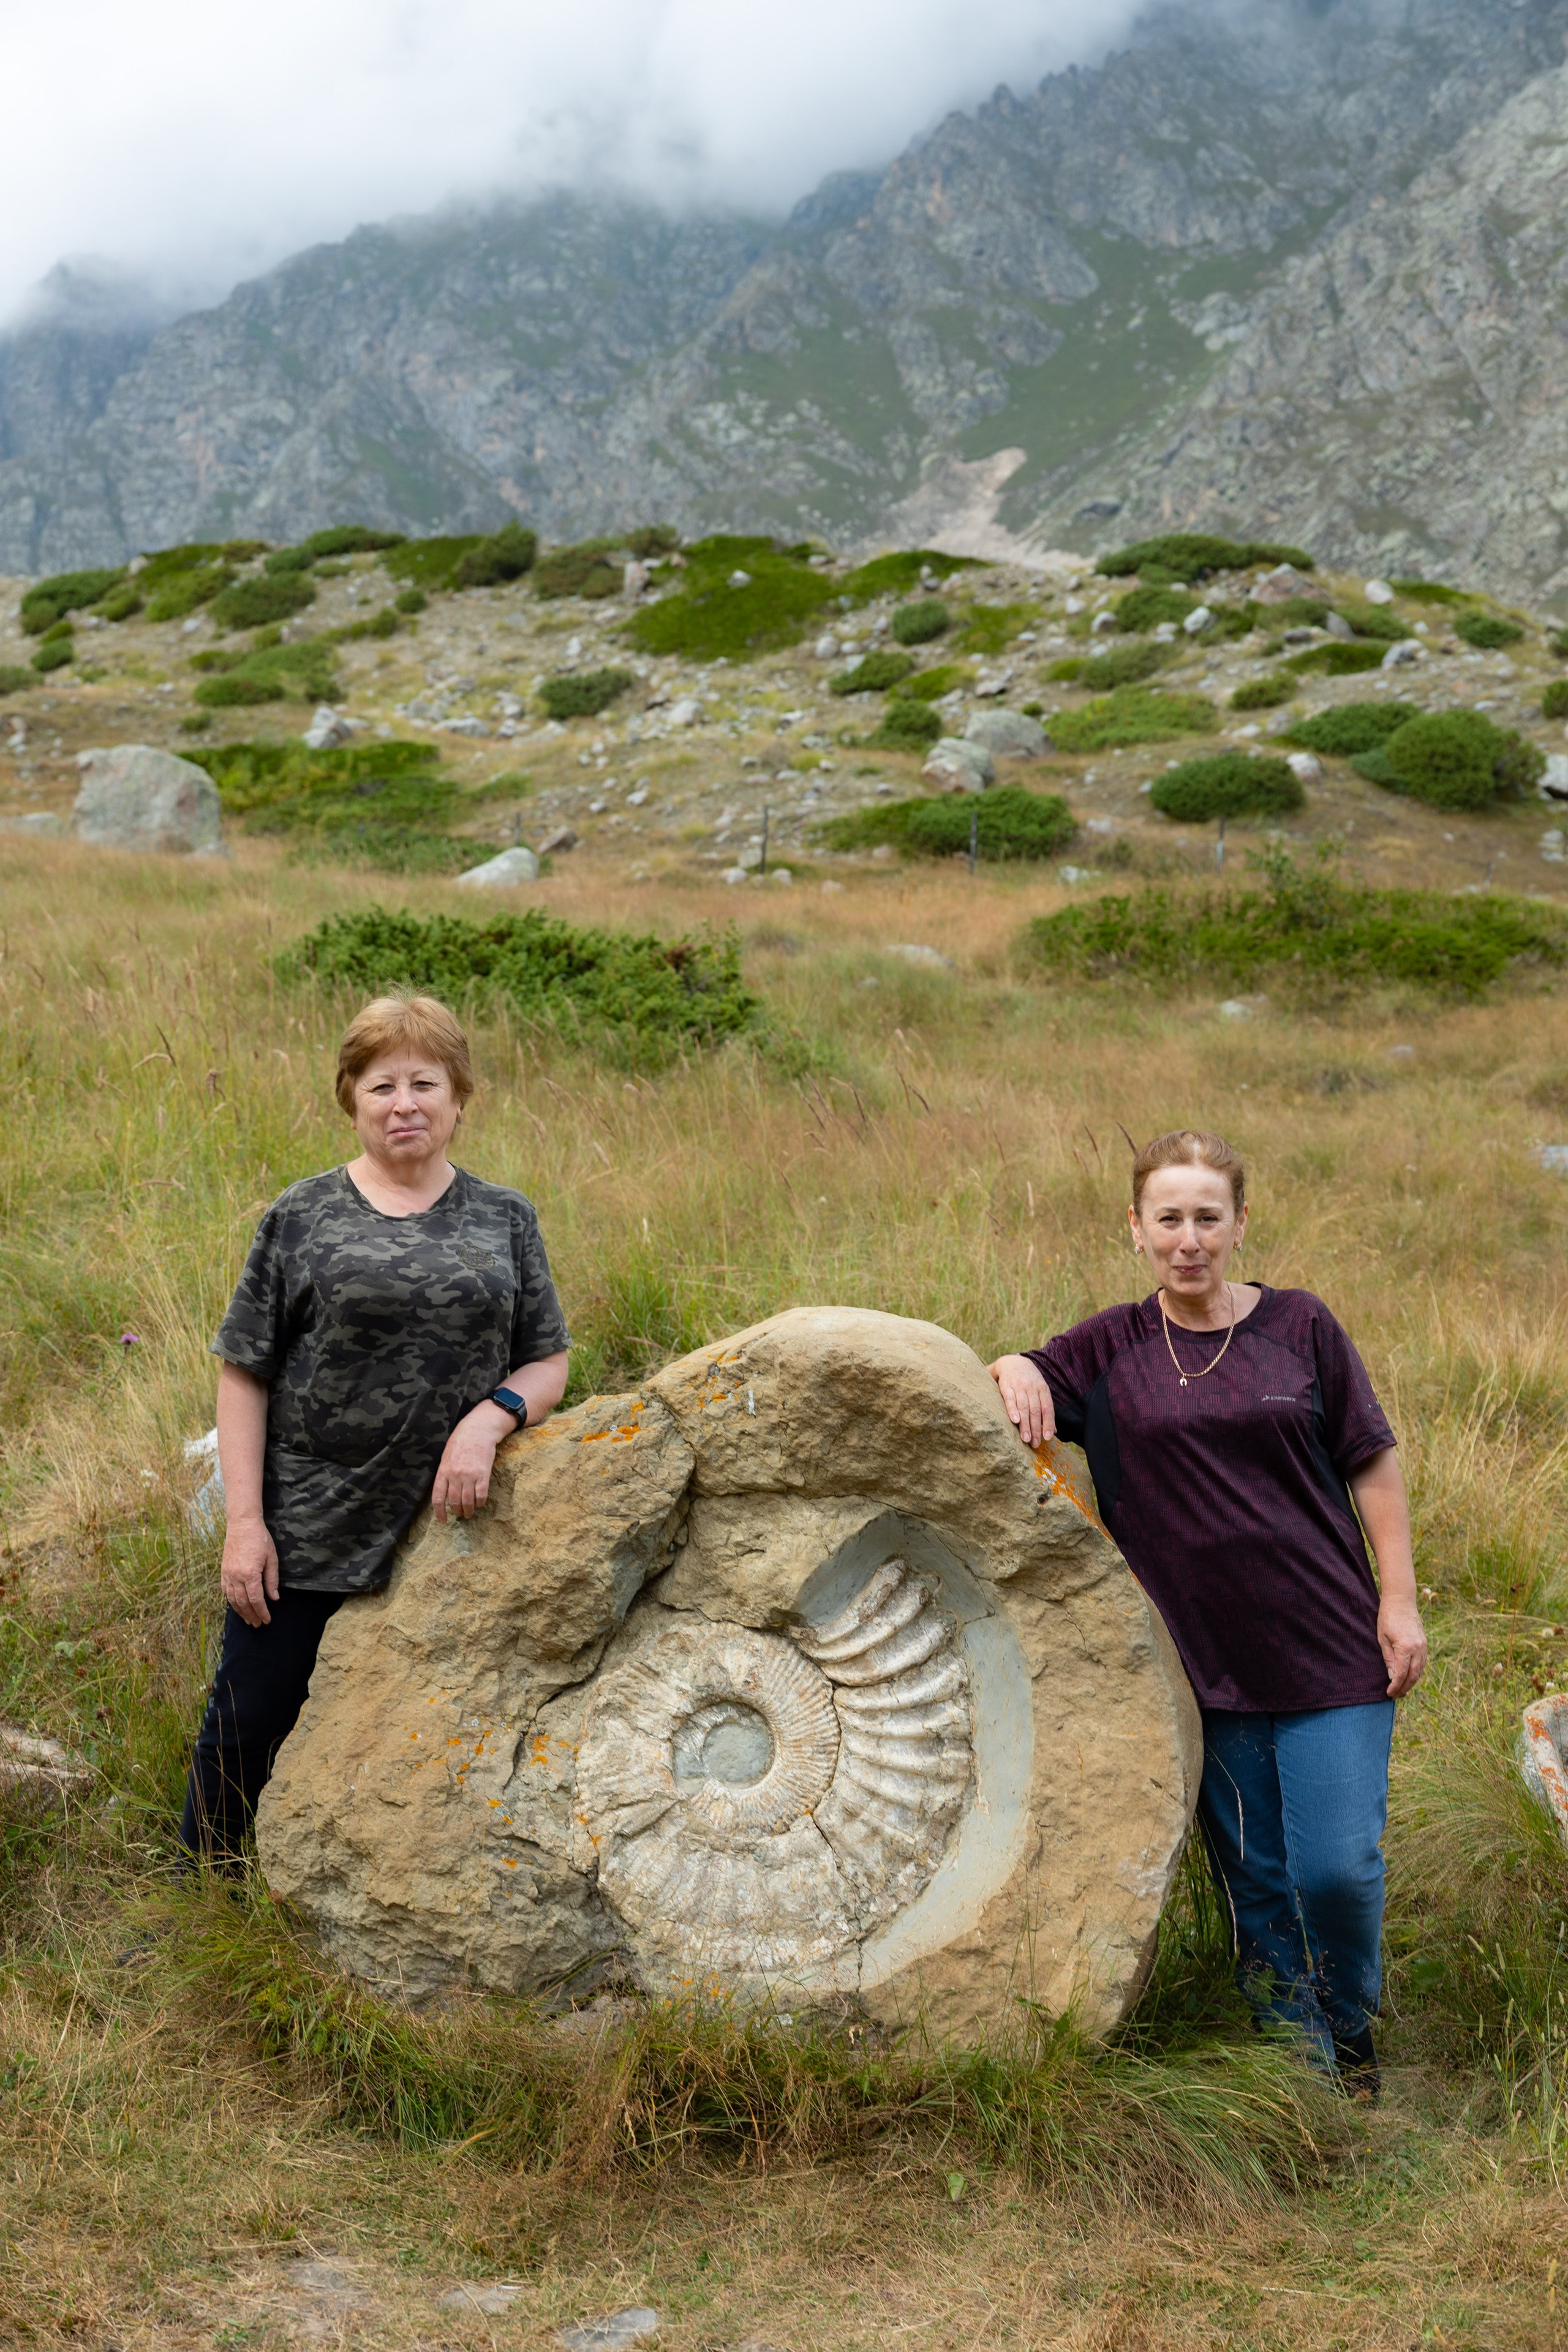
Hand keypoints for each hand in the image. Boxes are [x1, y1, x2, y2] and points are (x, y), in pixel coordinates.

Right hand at [222, 1515, 279, 1626]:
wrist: (242, 1525)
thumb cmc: (260, 1540)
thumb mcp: (271, 1558)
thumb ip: (272, 1580)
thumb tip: (274, 1598)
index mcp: (249, 1574)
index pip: (256, 1600)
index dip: (262, 1612)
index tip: (267, 1620)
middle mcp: (236, 1577)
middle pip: (243, 1603)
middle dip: (251, 1615)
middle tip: (257, 1624)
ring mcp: (227, 1574)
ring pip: (232, 1599)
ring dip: (240, 1611)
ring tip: (247, 1620)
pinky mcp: (223, 1571)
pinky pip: (225, 1591)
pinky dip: (230, 1601)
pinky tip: (236, 1606)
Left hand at [431, 1401, 513, 1523]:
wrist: (478, 1430)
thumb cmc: (460, 1441)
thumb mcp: (446, 1456)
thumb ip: (444, 1474)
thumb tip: (444, 1491)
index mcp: (443, 1471)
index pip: (438, 1497)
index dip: (439, 1512)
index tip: (442, 1520)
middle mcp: (455, 1475)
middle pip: (454, 1502)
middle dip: (457, 1512)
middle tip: (460, 1515)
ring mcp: (470, 1475)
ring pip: (468, 1501)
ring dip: (468, 1510)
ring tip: (469, 1513)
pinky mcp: (483, 1474)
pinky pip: (481, 1495)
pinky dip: (480, 1502)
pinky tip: (480, 1504)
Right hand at [987, 1354, 1055, 1449]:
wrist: (1012, 1362)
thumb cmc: (1028, 1381)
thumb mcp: (1040, 1391)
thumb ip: (1046, 1410)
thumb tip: (1053, 1431)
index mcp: (1043, 1389)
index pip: (1047, 1408)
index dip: (1048, 1423)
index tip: (1047, 1438)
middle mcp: (1032, 1387)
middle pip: (1035, 1411)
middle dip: (1036, 1428)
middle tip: (1034, 1444)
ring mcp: (1019, 1386)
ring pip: (1024, 1407)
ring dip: (1025, 1424)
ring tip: (1025, 1439)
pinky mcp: (1006, 1385)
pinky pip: (1010, 1399)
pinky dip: (1012, 1410)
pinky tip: (1015, 1420)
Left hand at [1378, 1593, 1427, 1697]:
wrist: (1401, 1600)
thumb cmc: (1387, 1617)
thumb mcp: (1382, 1638)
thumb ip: (1388, 1659)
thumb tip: (1392, 1677)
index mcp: (1405, 1647)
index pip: (1401, 1674)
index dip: (1395, 1686)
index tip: (1389, 1693)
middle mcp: (1418, 1648)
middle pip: (1413, 1675)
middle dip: (1404, 1688)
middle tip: (1395, 1696)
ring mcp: (1424, 1646)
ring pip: (1420, 1670)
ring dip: (1411, 1682)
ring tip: (1402, 1690)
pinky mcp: (1425, 1643)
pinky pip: (1422, 1662)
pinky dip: (1416, 1672)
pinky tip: (1409, 1677)